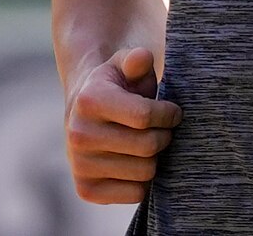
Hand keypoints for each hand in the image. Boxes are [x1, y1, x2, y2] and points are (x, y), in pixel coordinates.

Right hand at [64, 47, 182, 202]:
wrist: (84, 114)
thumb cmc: (116, 87)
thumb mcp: (125, 66)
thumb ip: (137, 60)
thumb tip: (142, 58)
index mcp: (89, 100)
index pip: (145, 116)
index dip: (169, 114)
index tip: (173, 112)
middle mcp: (79, 134)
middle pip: (148, 146)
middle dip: (164, 135)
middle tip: (163, 129)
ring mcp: (79, 165)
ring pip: (145, 172)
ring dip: (155, 158)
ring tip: (148, 143)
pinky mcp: (86, 190)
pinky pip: (135, 194)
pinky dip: (143, 181)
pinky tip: (135, 162)